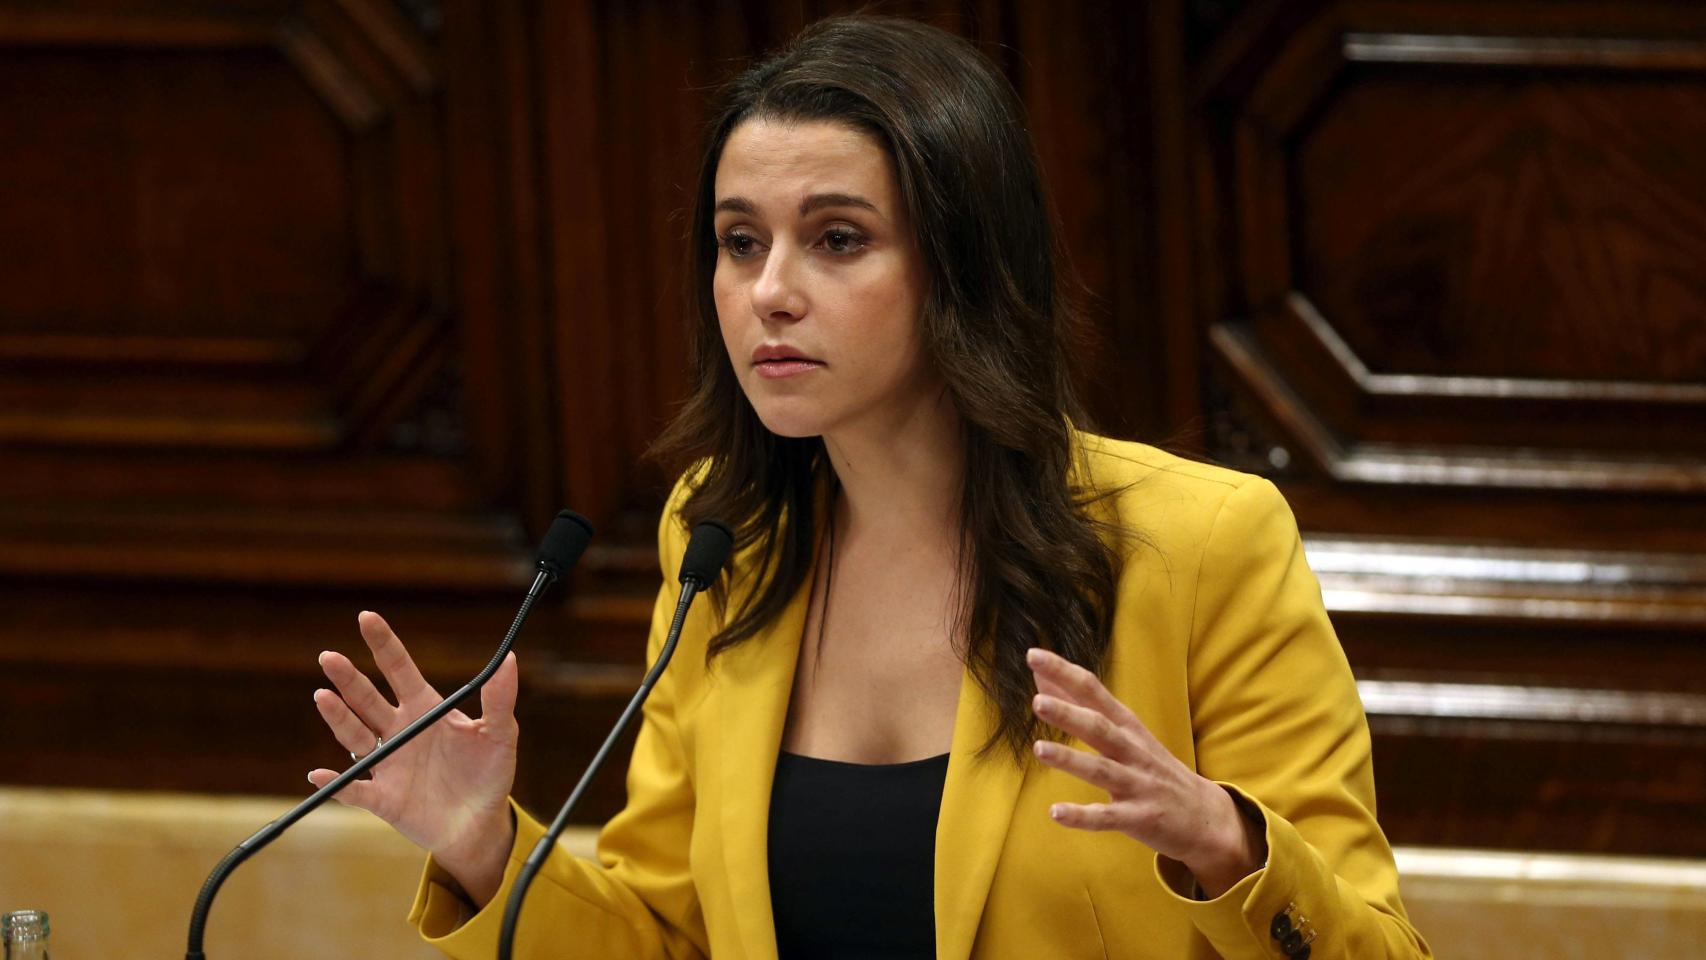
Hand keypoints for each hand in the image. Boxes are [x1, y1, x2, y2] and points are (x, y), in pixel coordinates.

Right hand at [308, 611, 518, 905]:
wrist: (481, 824)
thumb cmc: (490, 774)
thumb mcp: (501, 735)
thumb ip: (500, 699)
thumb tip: (510, 660)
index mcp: (426, 710)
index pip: (400, 670)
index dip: (384, 644)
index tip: (366, 618)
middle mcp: (401, 731)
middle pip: (368, 699)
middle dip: (349, 679)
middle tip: (329, 657)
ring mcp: (389, 764)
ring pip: (356, 735)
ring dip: (339, 718)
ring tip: (323, 697)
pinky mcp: (383, 798)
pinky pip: (354, 789)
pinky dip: (336, 783)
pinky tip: (319, 773)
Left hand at [1026, 647, 1263, 898]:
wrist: (1206, 816)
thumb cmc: (1152, 767)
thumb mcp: (1124, 732)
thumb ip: (1082, 706)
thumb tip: (1043, 678)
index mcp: (1127, 726)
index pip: (1094, 692)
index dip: (1065, 673)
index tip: (1034, 655)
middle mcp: (1133, 751)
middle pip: (1100, 728)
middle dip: (1070, 713)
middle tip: (1037, 700)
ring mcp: (1138, 784)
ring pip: (1102, 770)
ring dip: (1071, 759)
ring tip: (1039, 748)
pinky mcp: (1139, 818)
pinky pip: (1108, 817)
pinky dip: (1083, 815)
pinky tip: (1056, 812)